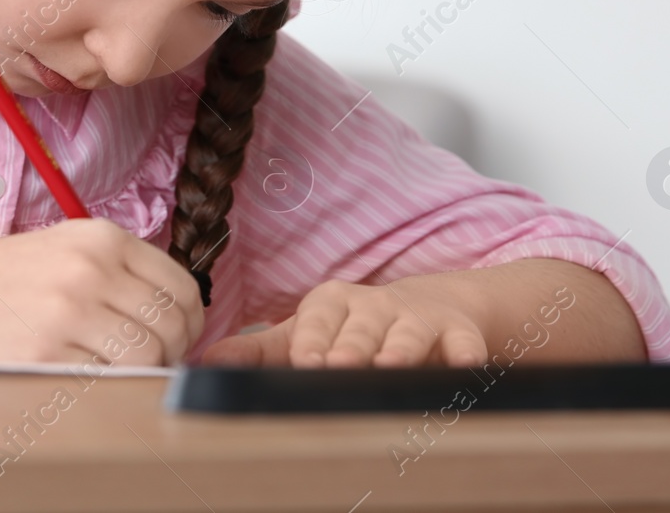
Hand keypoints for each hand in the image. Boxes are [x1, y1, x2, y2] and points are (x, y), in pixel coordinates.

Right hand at [0, 218, 204, 366]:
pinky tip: (84, 382)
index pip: (182, 286)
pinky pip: (106, 381)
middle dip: (171, 354)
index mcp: (100, 238)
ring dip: (142, 375)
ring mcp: (69, 311)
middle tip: (150, 366)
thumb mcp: (60, 250)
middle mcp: (91, 268)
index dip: (189, 323)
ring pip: (147, 356)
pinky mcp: (45, 353)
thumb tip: (176, 319)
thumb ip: (116, 273)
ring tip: (116, 375)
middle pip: (172, 324)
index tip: (175, 341)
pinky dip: (105, 388)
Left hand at [200, 274, 488, 367]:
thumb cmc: (355, 327)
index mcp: (333, 303)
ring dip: (399, 349)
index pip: (318, 319)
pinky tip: (465, 367)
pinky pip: (464, 343)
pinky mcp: (458, 333)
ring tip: (389, 366)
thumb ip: (258, 351)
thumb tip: (203, 366)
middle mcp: (374, 306)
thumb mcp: (309, 332)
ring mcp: (418, 318)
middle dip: (350, 346)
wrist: (431, 308)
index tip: (305, 360)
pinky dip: (467, 354)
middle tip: (337, 366)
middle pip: (361, 327)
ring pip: (408, 333)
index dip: (312, 339)